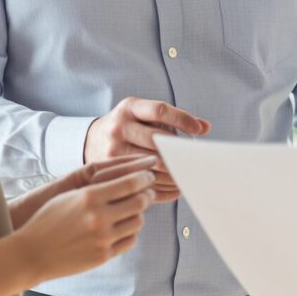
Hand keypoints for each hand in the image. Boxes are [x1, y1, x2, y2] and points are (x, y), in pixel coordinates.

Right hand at [14, 166, 156, 281]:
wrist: (33, 253)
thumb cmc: (48, 221)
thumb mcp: (69, 197)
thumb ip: (96, 190)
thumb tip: (125, 185)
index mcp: (89, 197)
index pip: (130, 183)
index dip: (143, 178)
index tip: (147, 177)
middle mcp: (98, 217)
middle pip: (139, 202)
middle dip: (147, 195)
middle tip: (147, 193)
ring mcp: (102, 238)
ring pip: (137, 222)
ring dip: (139, 215)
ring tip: (133, 211)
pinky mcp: (103, 256)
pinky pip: (130, 241)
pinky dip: (131, 233)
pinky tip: (124, 228)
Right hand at [85, 97, 209, 200]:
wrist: (91, 140)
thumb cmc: (128, 126)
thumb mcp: (143, 114)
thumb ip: (173, 119)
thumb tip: (205, 127)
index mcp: (129, 108)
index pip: (159, 110)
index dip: (182, 119)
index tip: (198, 130)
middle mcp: (119, 127)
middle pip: (156, 140)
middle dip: (178, 151)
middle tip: (194, 159)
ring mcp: (113, 150)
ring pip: (151, 164)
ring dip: (174, 172)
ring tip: (188, 175)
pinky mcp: (111, 171)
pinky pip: (142, 181)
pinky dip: (163, 187)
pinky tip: (176, 187)